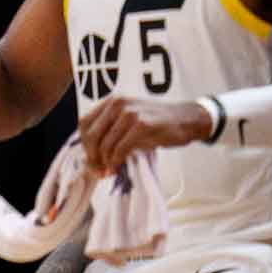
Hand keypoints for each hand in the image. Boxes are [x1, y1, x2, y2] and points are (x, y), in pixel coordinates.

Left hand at [77, 95, 210, 175]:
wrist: (186, 119)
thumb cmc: (158, 123)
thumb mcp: (129, 121)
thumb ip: (111, 131)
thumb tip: (93, 155)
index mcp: (111, 101)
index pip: (85, 123)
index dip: (84, 145)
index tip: (91, 160)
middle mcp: (117, 103)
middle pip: (91, 134)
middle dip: (92, 156)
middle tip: (98, 170)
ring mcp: (129, 112)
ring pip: (104, 142)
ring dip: (104, 162)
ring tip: (109, 171)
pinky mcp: (142, 124)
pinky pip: (121, 147)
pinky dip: (116, 161)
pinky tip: (117, 167)